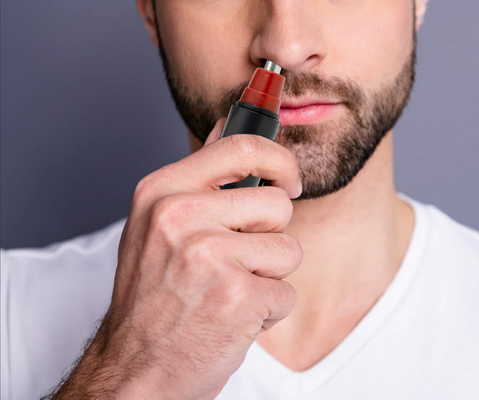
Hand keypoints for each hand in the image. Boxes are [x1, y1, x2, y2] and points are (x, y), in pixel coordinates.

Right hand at [48, 119, 302, 399]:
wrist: (135, 370)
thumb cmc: (152, 300)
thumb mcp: (157, 226)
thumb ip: (199, 177)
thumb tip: (229, 123)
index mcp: (161, 192)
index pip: (241, 147)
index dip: (279, 160)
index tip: (288, 181)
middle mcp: (181, 217)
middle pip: (277, 203)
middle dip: (269, 237)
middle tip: (235, 262)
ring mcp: (209, 256)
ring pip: (288, 249)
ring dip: (269, 276)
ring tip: (228, 291)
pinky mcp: (237, 297)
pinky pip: (286, 292)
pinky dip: (268, 310)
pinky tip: (232, 319)